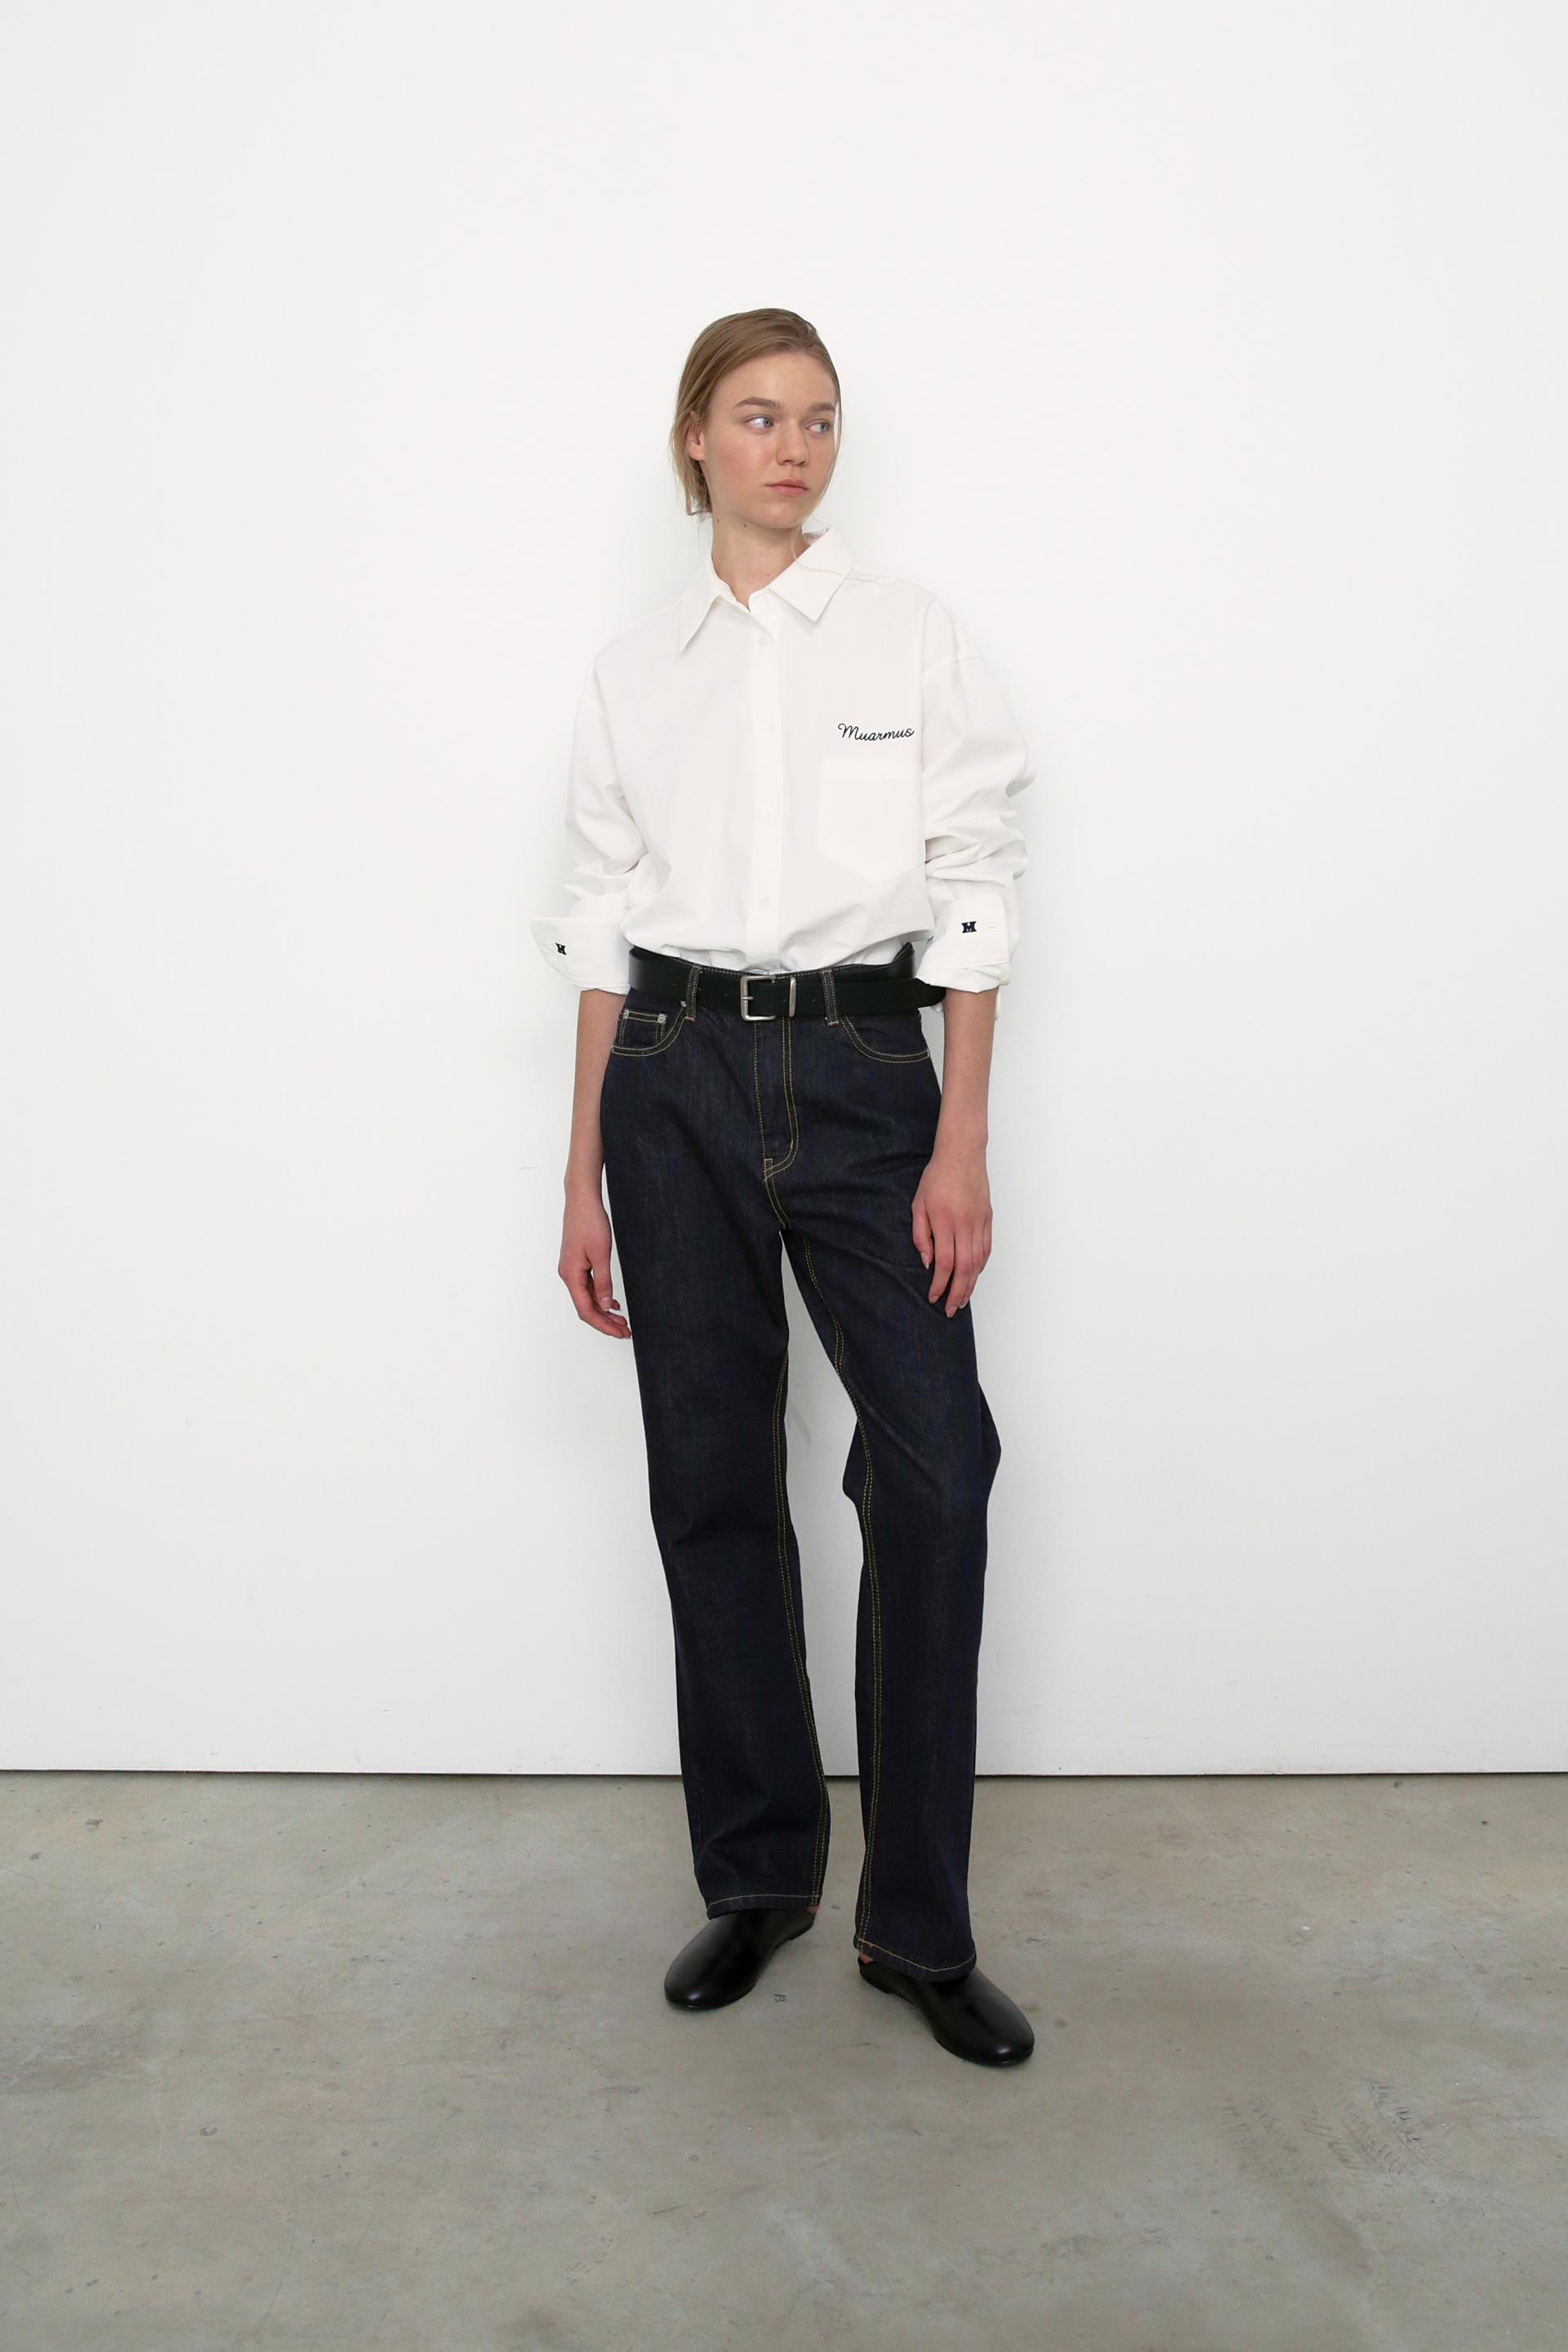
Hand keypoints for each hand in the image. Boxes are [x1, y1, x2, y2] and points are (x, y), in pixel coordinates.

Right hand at [560, 1189, 630, 1336]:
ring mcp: (572, 1270)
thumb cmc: (589, 1222)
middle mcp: (568, 1275)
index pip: (586, 1310)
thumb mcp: (601, 1254)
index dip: (603, 1324)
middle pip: (586, 1307)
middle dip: (606, 1322)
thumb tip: (605, 1305)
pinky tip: (613, 1303)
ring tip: (622, 1321)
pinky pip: (588, 1287)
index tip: (620, 1333)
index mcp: (571, 1275)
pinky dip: (601, 1297)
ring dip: (604, 1311)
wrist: (582, 1200)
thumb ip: (603, 1281)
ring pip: (588, 1298)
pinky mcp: (577, 1264)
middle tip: (625, 1331)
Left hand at [911, 1142, 991, 1314]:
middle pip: (965, 1268)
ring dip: (971, 1284)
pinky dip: (981, 1266)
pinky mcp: (988, 1219)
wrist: (962, 1154)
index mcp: (945, 1222)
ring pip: (978, 1262)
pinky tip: (974, 1276)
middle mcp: (965, 1225)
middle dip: (957, 1293)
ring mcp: (979, 1222)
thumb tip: (927, 1261)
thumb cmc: (937, 1177)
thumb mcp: (918, 1204)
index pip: (945, 1263)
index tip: (933, 1296)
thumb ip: (921, 1234)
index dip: (939, 1284)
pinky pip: (986, 1249)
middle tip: (951, 1309)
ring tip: (963, 1299)